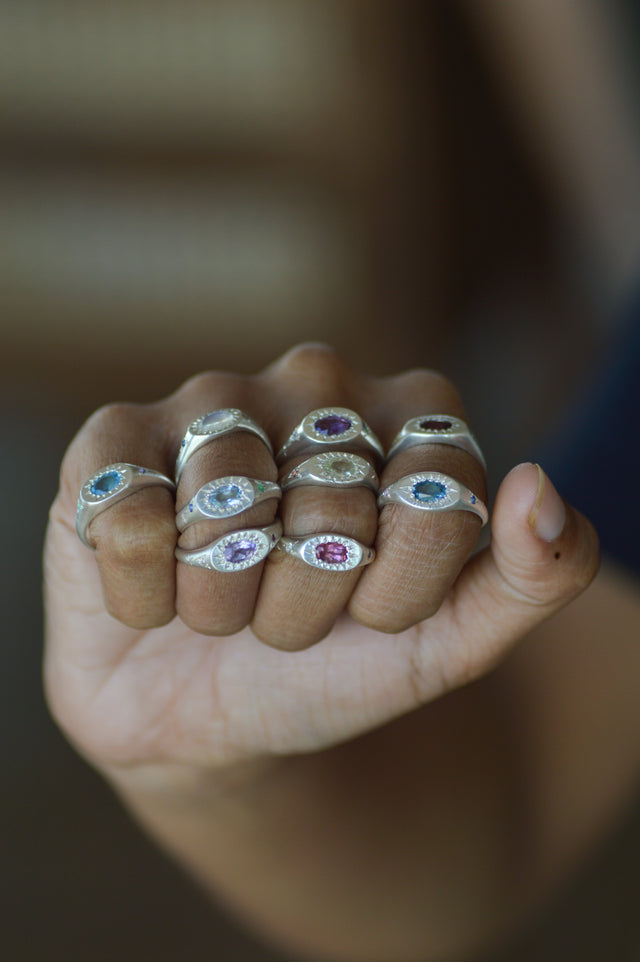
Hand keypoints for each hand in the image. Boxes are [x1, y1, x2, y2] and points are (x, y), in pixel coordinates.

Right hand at [44, 344, 597, 776]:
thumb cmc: (333, 664)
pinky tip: (152, 594)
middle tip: (285, 612)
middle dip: (307, 605)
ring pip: (227, 515)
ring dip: (225, 606)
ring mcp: (208, 400)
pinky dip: (146, 598)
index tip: (371, 612)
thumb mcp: (451, 641)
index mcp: (413, 413)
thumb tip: (541, 486)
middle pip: (330, 510)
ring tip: (219, 602)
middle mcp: (312, 382)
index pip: (437, 502)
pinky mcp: (109, 442)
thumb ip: (535, 576)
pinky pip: (135, 525)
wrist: (212, 718)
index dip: (399, 592)